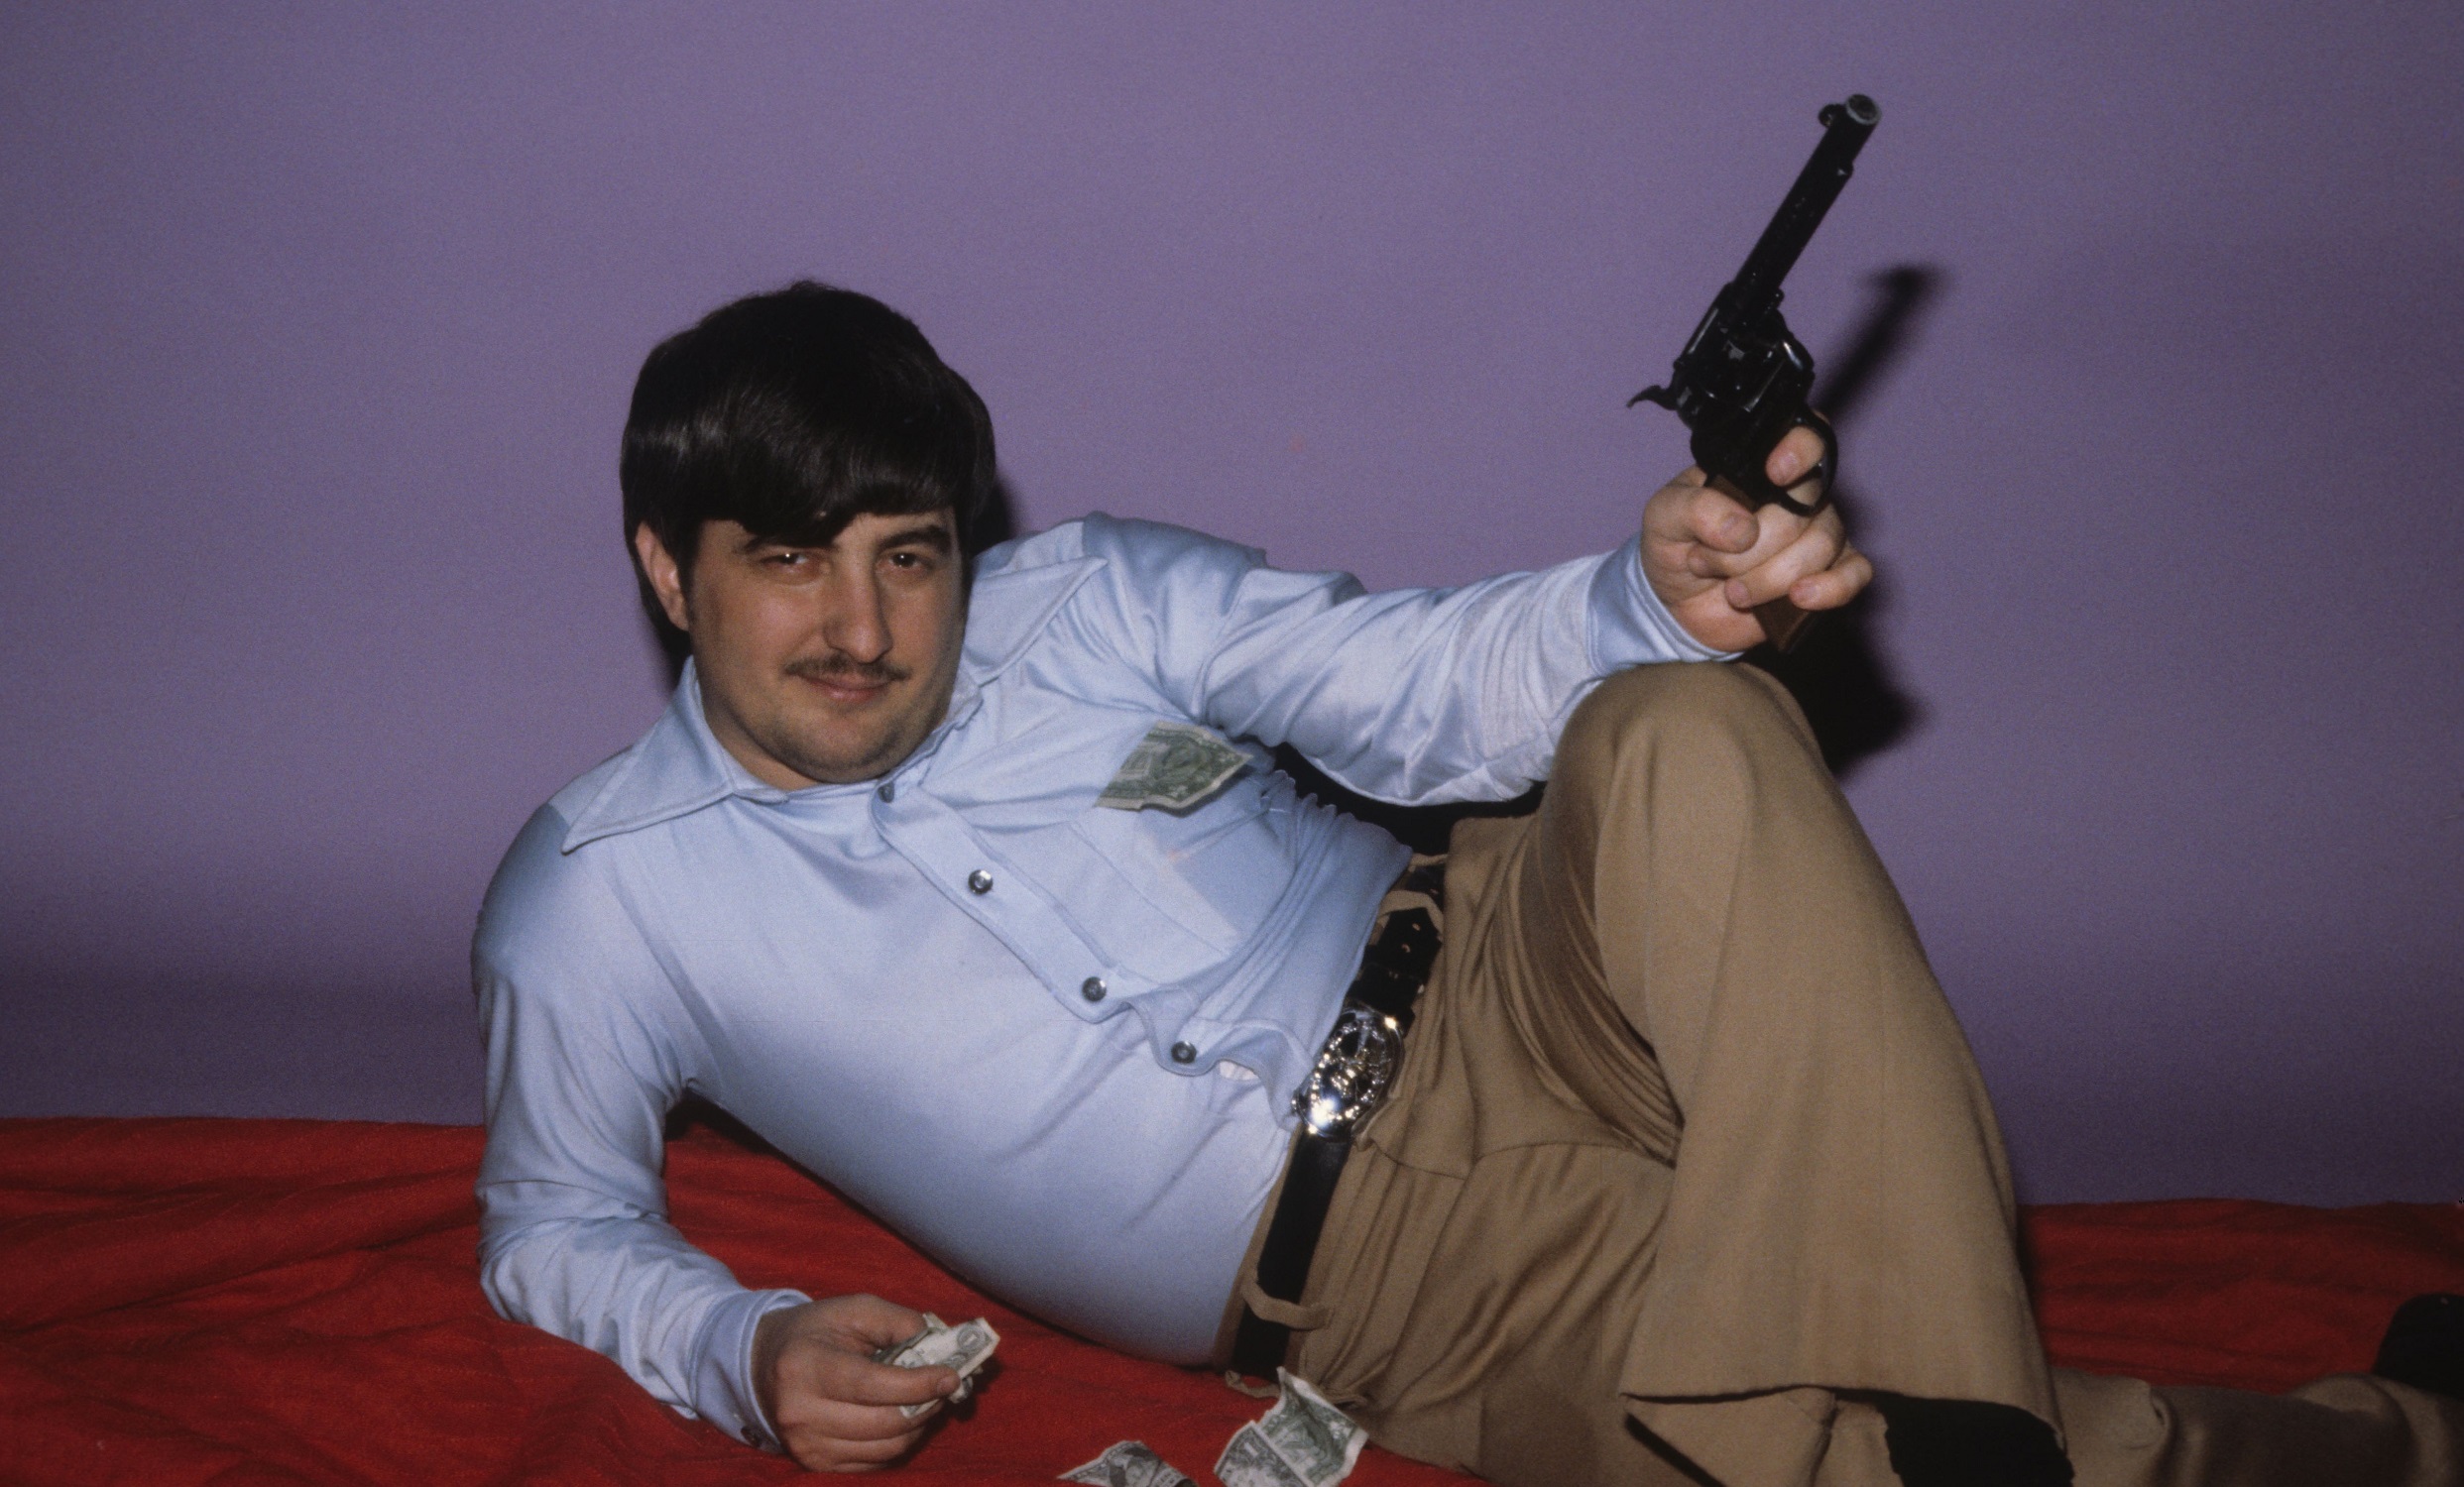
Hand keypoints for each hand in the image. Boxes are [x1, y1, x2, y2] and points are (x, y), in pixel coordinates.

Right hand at [752, 1295, 959, 1470]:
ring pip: (886, 1448)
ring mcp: (806, 1446)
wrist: (763, 1365)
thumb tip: (939, 1346)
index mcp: (806, 1367)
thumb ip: (897, 1321)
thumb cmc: (815, 1332)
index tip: (950, 1376)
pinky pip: (875, 1463)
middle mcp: (801, 1413)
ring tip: (927, 1400)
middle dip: (926, 1405)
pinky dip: (899, 1442)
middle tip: (945, 1387)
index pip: (873, 1385)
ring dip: (918, 1425)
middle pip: (884, 1422)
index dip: (919, 1384)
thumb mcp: (853, 1309)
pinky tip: (904, 1418)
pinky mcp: (816, 1464)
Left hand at [1639, 425, 1872, 652]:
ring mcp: (1818, 533)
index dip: (1800, 449)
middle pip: (1803, 506)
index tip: (1775, 474)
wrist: (1677, 605)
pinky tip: (1798, 598)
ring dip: (1767, 578)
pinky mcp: (1829, 574)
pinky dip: (1830, 588)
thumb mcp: (1663, 517)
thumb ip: (1694, 510)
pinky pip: (1854, 574)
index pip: (1805, 436)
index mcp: (1761, 466)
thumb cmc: (1676, 546)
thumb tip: (1742, 529)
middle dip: (1750, 548)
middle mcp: (1799, 494)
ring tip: (1732, 590)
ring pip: (1820, 546)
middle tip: (1705, 562)